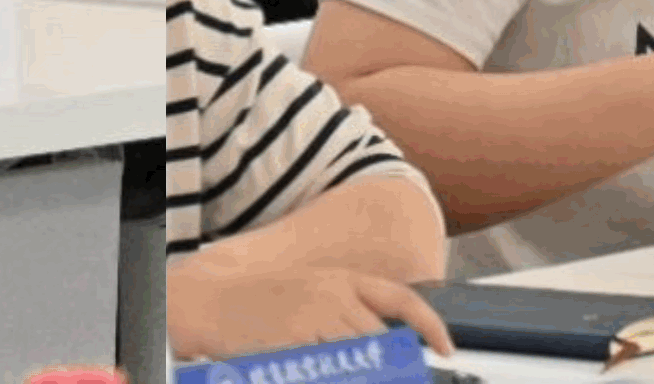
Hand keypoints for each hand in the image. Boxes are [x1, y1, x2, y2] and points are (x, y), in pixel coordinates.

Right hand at [167, 257, 453, 361]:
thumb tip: (380, 342)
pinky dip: (334, 373)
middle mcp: (333, 295)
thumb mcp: (309, 295)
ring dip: (362, 370)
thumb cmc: (257, 306)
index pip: (402, 299)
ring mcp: (314, 319)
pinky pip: (332, 369)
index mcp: (340, 280)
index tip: (446, 350)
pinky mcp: (296, 340)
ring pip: (361, 356)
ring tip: (341, 369)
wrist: (208, 303)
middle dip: (395, 364)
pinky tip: (321, 370)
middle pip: (383, 337)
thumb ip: (346, 314)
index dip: (431, 326)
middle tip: (399, 375)